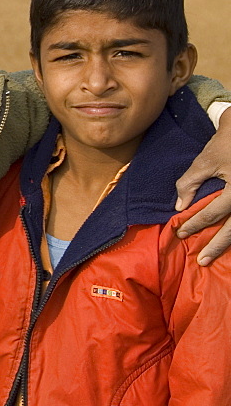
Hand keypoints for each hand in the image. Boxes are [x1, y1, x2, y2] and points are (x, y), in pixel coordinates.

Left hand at [176, 109, 230, 264]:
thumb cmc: (226, 144)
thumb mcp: (204, 161)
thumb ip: (189, 184)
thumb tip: (180, 207)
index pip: (213, 213)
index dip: (195, 224)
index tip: (180, 233)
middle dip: (218, 246)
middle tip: (202, 261)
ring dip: (229, 243)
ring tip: (216, 257)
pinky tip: (228, 242)